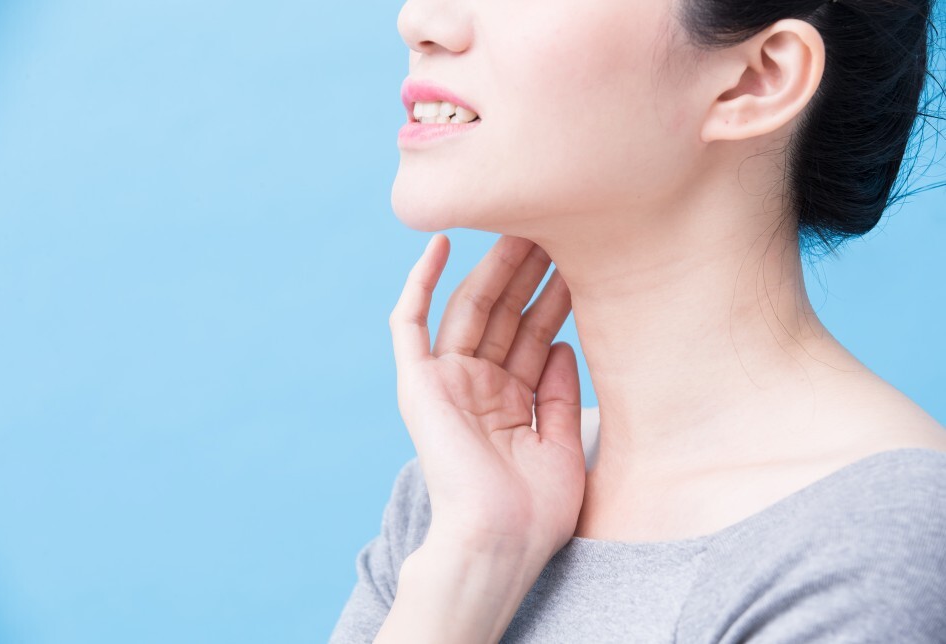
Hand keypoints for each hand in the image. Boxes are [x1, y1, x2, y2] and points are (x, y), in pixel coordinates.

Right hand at [389, 233, 583, 562]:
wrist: (499, 543)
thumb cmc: (534, 511)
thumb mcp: (563, 445)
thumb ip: (561, 394)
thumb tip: (563, 345)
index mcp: (510, 402)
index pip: (533, 335)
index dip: (555, 297)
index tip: (585, 258)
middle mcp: (477, 386)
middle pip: (503, 313)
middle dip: (528, 272)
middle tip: (557, 225)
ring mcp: (445, 383)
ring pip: (467, 309)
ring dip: (491, 268)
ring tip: (522, 224)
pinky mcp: (417, 385)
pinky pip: (409, 325)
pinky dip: (418, 285)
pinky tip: (440, 246)